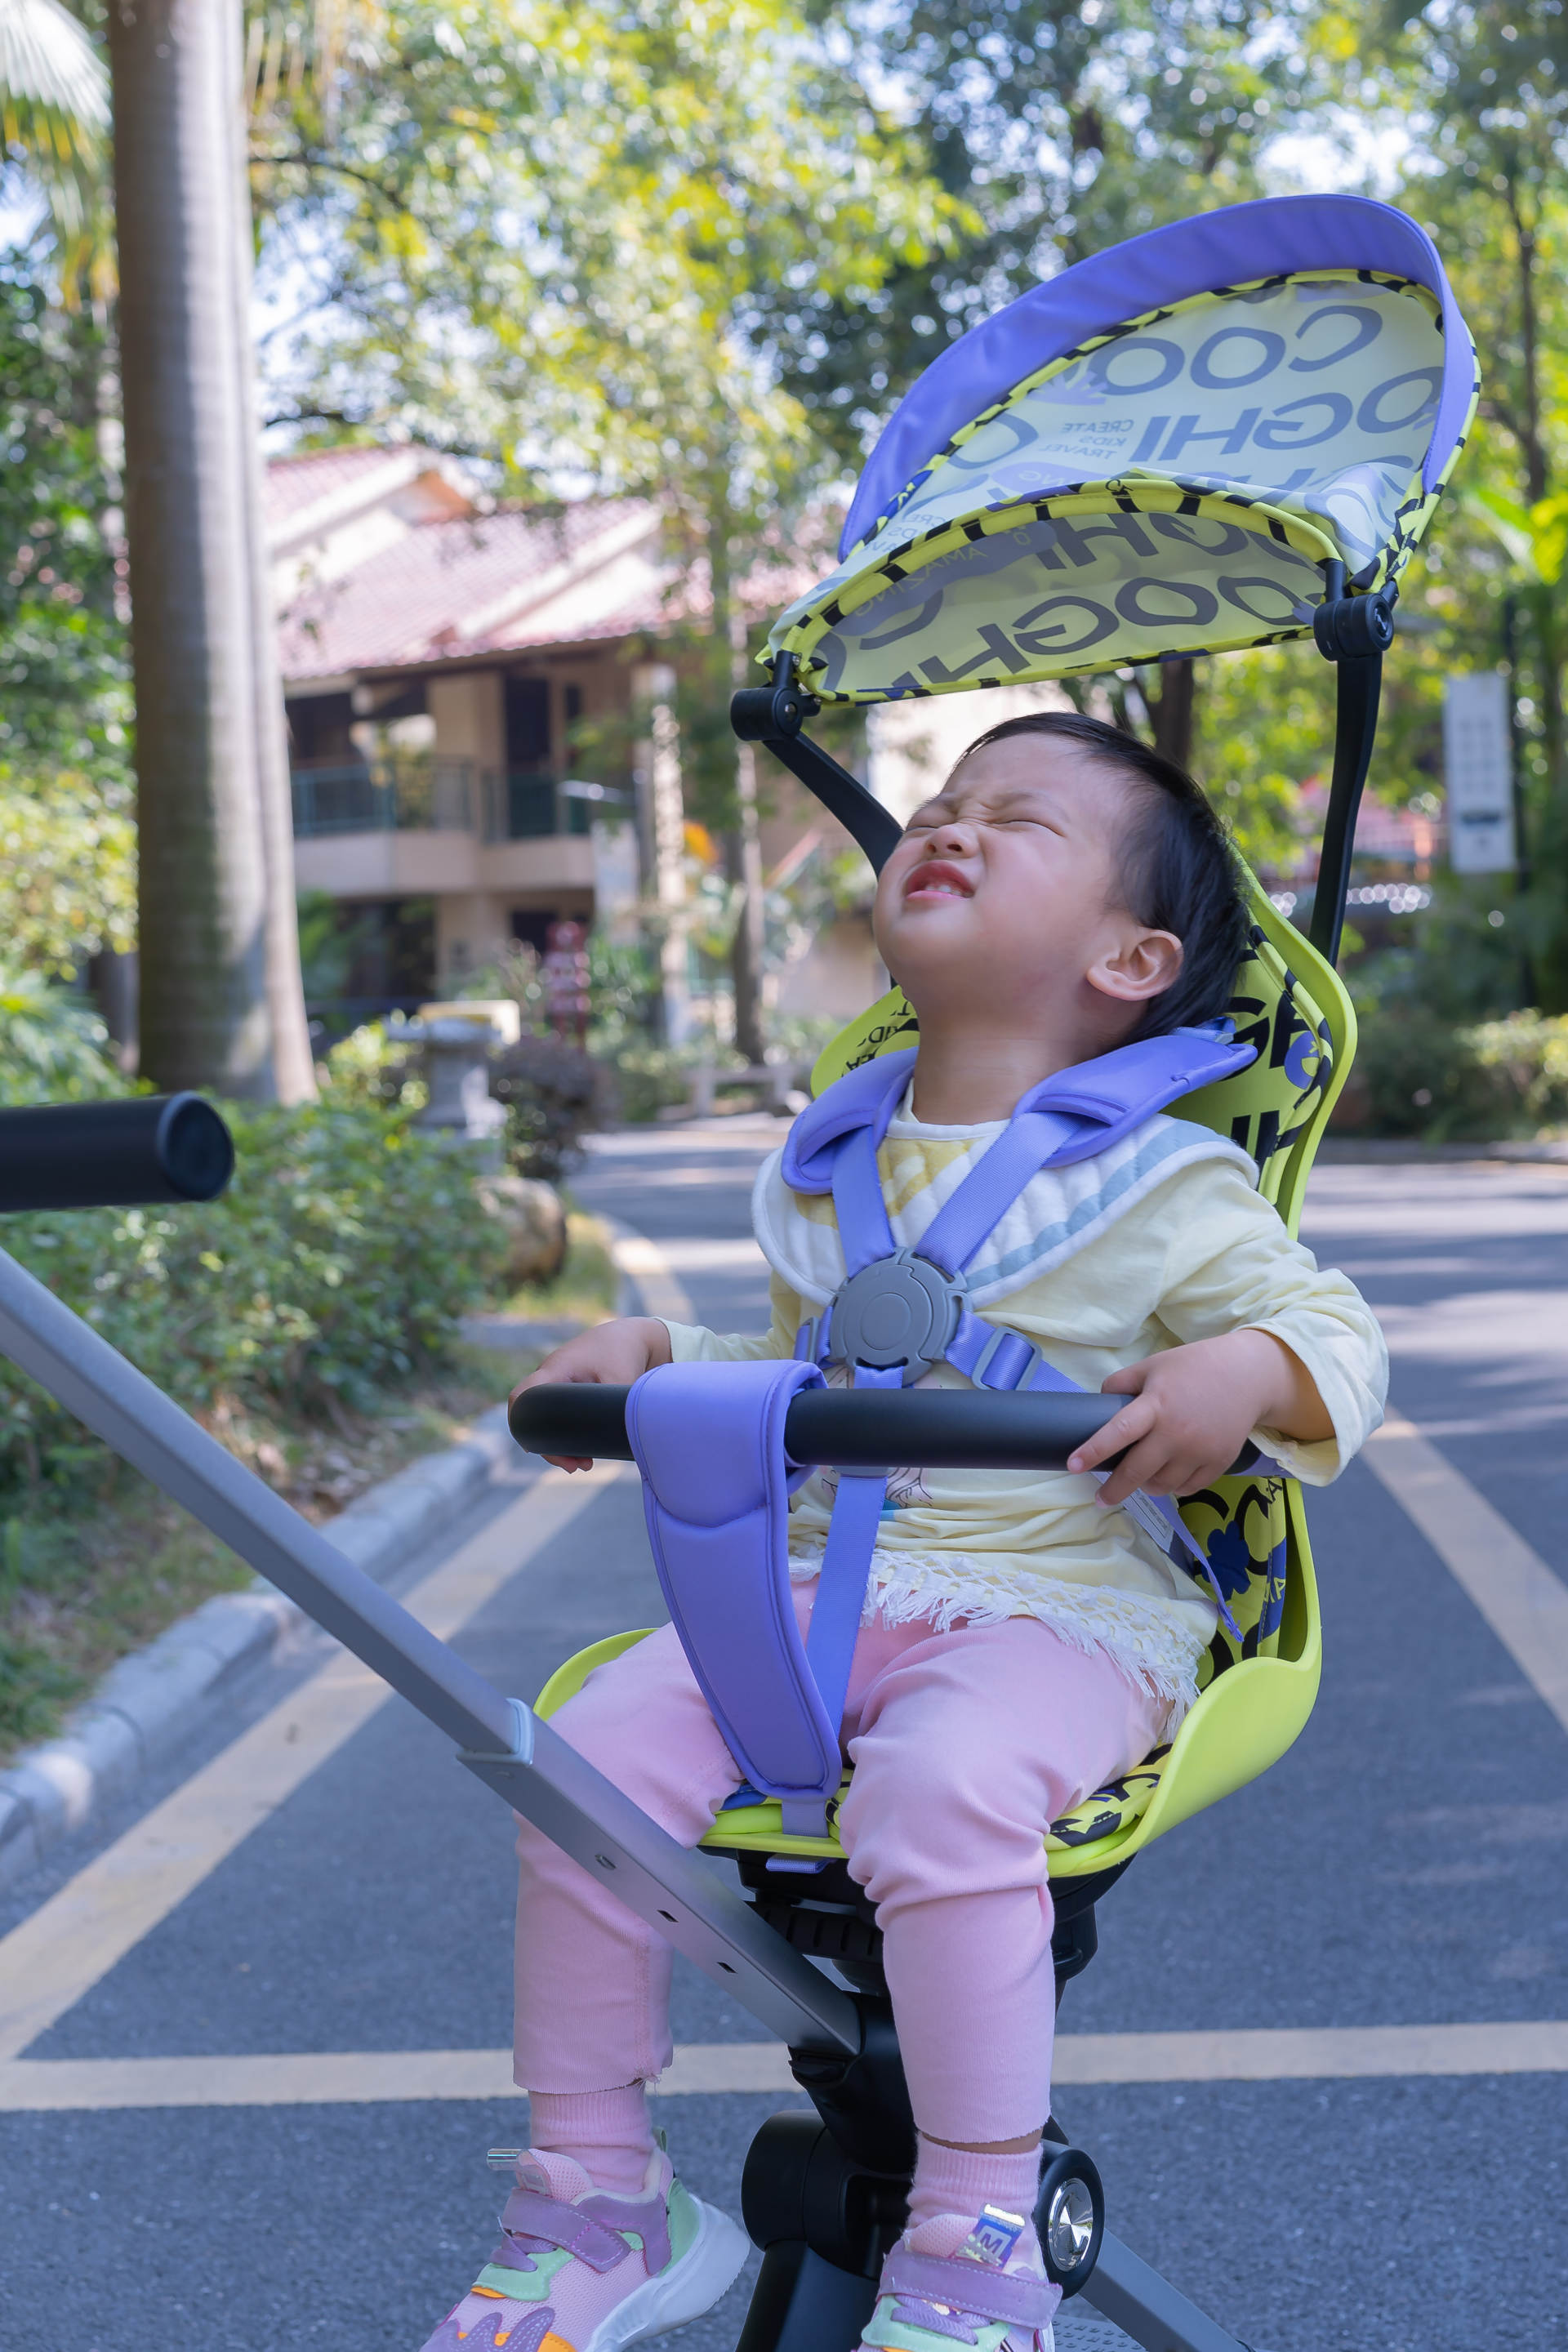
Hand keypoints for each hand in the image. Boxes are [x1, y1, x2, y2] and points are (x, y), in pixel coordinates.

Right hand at [510, 1317, 672, 1471]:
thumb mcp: (621, 1381)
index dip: (521, 1423)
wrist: (632, 1337)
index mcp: (557, 1368)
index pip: (523, 1395)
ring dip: (559, 1443)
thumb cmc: (623, 1354)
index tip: (535, 1448)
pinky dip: (566, 1434)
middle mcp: (552, 1375)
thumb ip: (612, 1408)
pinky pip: (558, 1415)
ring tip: (584, 1465)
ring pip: (546, 1419)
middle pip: (533, 1415)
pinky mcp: (569, 1390)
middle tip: (574, 1466)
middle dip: (548, 1445)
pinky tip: (584, 1454)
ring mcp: (559, 1383)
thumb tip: (610, 1442)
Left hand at [1065, 1329, 1327, 1507]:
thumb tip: (1099, 1404)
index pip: (1119, 1431)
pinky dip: (1173, 1486)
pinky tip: (1167, 1476)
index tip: (1073, 1465)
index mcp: (1157, 1405)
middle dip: (1114, 1489)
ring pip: (1162, 1485)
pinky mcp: (1219, 1464)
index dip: (1093, 1450)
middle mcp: (1177, 1432)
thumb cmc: (1193, 1367)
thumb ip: (1122, 1384)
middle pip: (1138, 1471)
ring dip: (1146, 1485)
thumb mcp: (1153, 1365)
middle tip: (1100, 1499)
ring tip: (1140, 1477)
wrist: (1247, 1376)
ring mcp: (1200, 1451)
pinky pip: (1187, 1488)